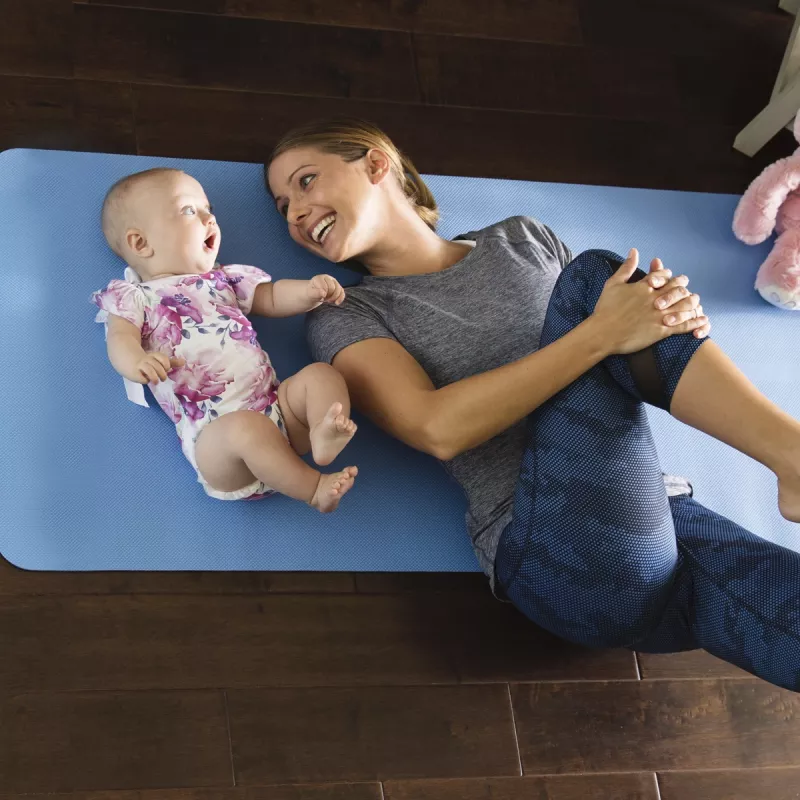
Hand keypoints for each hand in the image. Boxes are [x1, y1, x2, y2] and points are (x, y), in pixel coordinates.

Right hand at [131, 353, 184, 383]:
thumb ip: (171, 362)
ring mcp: (140, 366)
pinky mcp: (134, 373)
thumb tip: (184, 362)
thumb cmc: (148, 362)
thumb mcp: (159, 361)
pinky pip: (142, 378)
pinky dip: (145, 380)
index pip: (162, 358)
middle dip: (162, 374)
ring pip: (150, 370)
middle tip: (163, 379)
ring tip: (156, 382)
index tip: (166, 368)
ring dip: (155, 378)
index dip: (166, 364)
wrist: (129, 361)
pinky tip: (146, 380)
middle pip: (157, 366)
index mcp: (154, 356)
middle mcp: (147, 359)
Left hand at [308, 274, 344, 306]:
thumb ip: (315, 293)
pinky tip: (337, 303)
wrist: (313, 293)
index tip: (319, 297)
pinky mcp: (338, 287)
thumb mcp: (310, 293)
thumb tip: (323, 293)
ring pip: (339, 290)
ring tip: (328, 300)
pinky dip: (340, 298)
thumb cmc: (311, 293)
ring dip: (334, 298)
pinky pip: (342, 292)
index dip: (323, 294)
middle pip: (332, 288)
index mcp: (320, 278)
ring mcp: (334, 282)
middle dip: (328, 296)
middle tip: (323, 298)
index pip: (325, 287)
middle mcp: (328, 278)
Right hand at [590, 249, 709, 355]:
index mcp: (644, 287)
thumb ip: (626, 268)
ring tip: (696, 303)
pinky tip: (702, 320)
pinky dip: (695, 322)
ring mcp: (660, 315)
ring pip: (684, 305)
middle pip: (678, 288)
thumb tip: (634, 251)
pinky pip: (684, 325)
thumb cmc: (605, 309)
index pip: (664, 275)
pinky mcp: (662, 330)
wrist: (603, 334)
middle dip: (683, 287)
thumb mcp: (613, 284)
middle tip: (686, 288)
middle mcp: (655, 299)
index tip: (671, 277)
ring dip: (692, 303)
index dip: (669, 275)